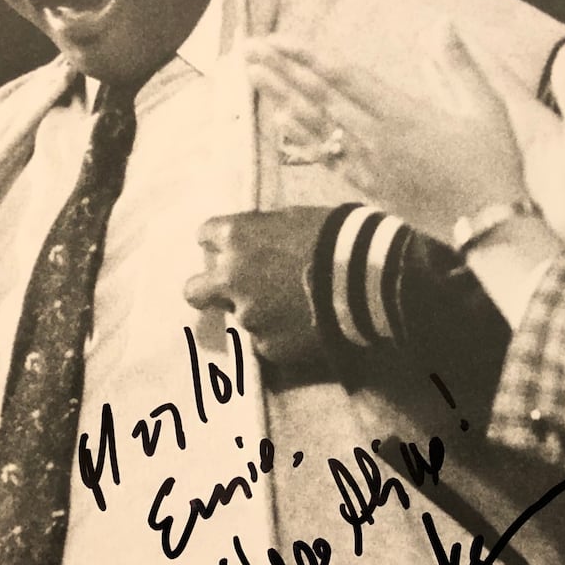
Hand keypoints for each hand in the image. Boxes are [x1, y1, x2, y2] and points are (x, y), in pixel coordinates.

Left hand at [184, 209, 332, 365]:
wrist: (369, 280)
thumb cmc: (338, 237)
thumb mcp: (295, 218)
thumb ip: (264, 232)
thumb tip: (255, 242)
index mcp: (237, 237)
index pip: (206, 235)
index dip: (220, 242)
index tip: (231, 247)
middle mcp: (231, 278)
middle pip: (195, 290)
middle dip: (205, 290)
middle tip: (227, 290)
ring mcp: (248, 316)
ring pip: (241, 316)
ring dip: (259, 311)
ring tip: (295, 307)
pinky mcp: (268, 346)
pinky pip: (266, 340)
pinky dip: (280, 334)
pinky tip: (305, 325)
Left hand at [245, 28, 536, 242]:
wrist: (488, 228)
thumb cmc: (492, 166)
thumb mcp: (486, 109)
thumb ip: (459, 64)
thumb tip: (441, 22)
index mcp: (403, 115)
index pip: (343, 77)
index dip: (306, 56)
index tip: (278, 38)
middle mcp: (376, 139)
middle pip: (317, 97)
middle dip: (279, 70)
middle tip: (246, 47)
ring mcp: (367, 166)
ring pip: (313, 125)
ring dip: (279, 97)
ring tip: (251, 74)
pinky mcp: (367, 188)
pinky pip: (324, 156)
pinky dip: (300, 135)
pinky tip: (280, 118)